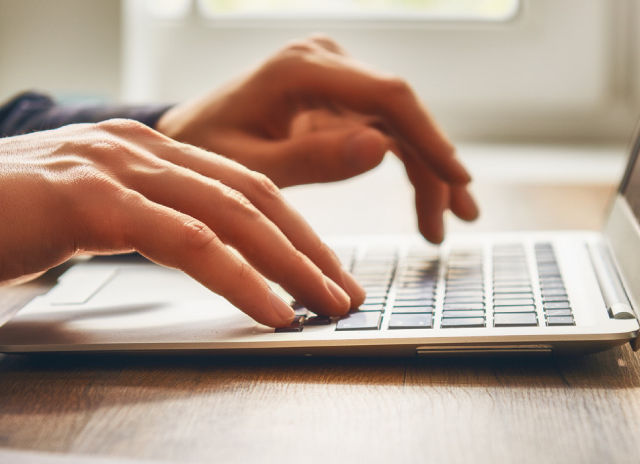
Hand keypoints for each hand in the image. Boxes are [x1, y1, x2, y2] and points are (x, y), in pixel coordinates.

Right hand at [0, 119, 363, 327]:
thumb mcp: (79, 216)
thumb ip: (134, 223)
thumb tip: (188, 257)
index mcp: (140, 147)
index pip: (242, 185)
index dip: (294, 230)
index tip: (328, 271)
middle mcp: (138, 147)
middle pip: (254, 195)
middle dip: (310, 249)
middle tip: (348, 293)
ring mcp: (117, 167)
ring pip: (234, 214)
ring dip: (292, 266)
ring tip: (329, 307)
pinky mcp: (93, 200)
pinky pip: (189, 241)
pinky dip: (240, 278)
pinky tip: (272, 311)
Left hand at [156, 35, 478, 242]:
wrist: (181, 141)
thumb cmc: (203, 154)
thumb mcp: (250, 169)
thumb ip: (312, 161)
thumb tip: (380, 149)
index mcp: (300, 69)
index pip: (387, 96)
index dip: (429, 138)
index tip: (457, 179)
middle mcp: (324, 62)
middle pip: (402, 111)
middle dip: (435, 165)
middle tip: (457, 218)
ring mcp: (334, 77)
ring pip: (401, 124)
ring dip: (427, 173)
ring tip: (443, 226)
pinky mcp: (339, 97)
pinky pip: (386, 131)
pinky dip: (408, 167)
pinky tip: (427, 206)